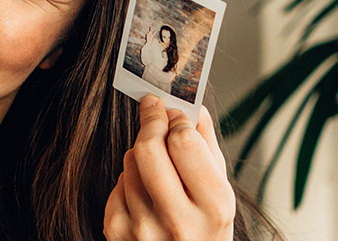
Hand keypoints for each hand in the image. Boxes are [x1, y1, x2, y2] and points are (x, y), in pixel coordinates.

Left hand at [104, 95, 236, 240]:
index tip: (175, 112)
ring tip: (158, 169)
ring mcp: (143, 230)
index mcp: (213, 207)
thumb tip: (193, 108)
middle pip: (148, 148)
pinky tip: (145, 195)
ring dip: (141, 153)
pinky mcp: (118, 233)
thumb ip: (208, 150)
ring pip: (129, 162)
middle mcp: (178, 221)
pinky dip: (129, 181)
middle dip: (150, 121)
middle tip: (153, 109)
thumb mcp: (220, 195)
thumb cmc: (205, 232)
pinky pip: (117, 184)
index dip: (177, 120)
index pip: (183, 143)